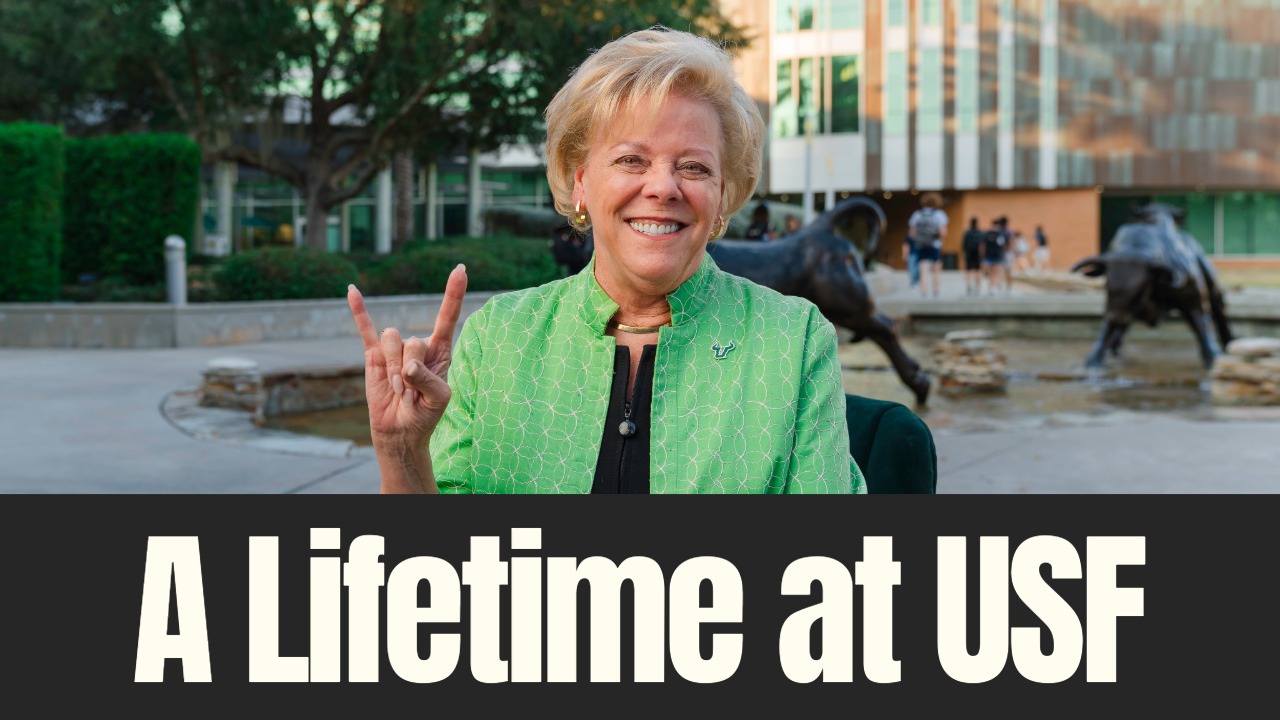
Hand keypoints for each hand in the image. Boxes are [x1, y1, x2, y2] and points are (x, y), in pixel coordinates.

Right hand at [347, 264, 467, 449]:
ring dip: (394, 370)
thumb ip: (428, 379)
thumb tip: (407, 365)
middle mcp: (418, 344)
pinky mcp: (374, 355)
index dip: (453, 293)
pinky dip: (359, 310)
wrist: (401, 430)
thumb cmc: (426, 413)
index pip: (447, 316)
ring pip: (392, 339)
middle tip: (412, 394)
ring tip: (399, 390)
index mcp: (440, 350)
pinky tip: (352, 290)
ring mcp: (395, 348)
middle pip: (413, 340)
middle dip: (411, 370)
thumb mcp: (439, 399)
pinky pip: (366, 328)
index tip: (460, 269)